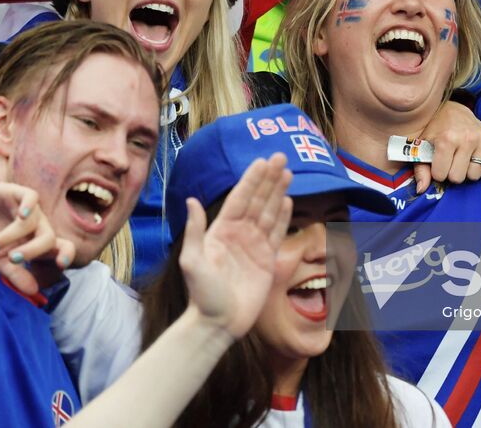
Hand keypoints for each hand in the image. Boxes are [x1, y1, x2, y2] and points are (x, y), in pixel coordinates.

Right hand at [0, 175, 72, 294]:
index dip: (66, 255)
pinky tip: (21, 215)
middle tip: (12, 259)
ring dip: (9, 237)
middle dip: (32, 251)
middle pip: (48, 238)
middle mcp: (38, 226)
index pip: (63, 248)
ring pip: (30, 223)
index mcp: (38, 243)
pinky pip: (31, 197)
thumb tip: (33, 291)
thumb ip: (16, 274)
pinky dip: (29, 206)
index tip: (61, 266)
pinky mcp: (19, 193)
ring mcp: (30, 210)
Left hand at [178, 154, 291, 337]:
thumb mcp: (192, 261)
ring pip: (269, 212)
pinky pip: (277, 233)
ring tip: (287, 172)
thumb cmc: (202, 295)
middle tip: (280, 157)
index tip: (262, 161)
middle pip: (257, 200)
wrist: (218, 323)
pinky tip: (288, 200)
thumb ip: (195, 230)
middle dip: (268, 179)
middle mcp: (238, 234)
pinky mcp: (266, 260)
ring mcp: (253, 246)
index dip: (251, 180)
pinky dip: (283, 216)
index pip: (239, 199)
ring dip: (278, 192)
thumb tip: (192, 200)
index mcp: (220, 230)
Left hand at [413, 100, 480, 193]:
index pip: (441, 175)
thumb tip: (420, 190)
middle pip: (458, 178)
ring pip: (475, 176)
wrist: (453, 110)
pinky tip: (474, 156)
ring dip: (467, 170)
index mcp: (447, 138)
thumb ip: (421, 168)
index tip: (438, 161)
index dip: (437, 171)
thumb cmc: (435, 129)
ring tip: (462, 157)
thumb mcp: (423, 145)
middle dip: (451, 172)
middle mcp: (467, 138)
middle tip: (450, 159)